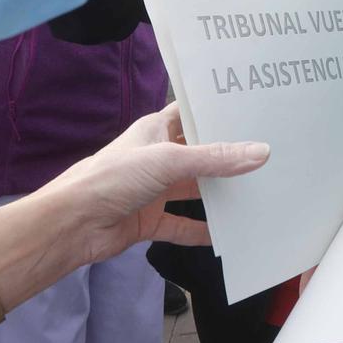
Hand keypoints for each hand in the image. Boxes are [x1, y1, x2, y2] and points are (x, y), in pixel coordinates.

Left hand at [35, 103, 266, 268]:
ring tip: (259, 192)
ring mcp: (154, 190)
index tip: (254, 109)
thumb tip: (262, 152)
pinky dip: (201, 230)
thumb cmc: (114, 177)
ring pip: (193, 190)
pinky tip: (227, 234)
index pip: (192, 114)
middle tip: (270, 152)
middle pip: (199, 154)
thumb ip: (214, 159)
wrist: (72, 223)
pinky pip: (182, 225)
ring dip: (218, 194)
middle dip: (227, 155)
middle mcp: (157, 156)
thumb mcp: (168, 161)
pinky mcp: (149, 220)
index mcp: (156, 130)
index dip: (217, 111)